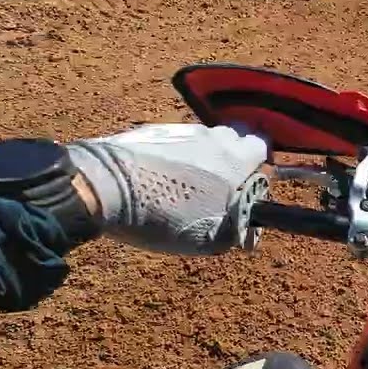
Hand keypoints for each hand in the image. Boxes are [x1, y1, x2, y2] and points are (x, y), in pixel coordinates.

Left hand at [67, 124, 267, 254]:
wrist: (105, 187)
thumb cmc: (163, 214)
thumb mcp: (209, 238)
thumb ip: (237, 229)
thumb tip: (249, 229)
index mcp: (234, 158)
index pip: (262, 147)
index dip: (259, 165)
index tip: (249, 185)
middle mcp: (211, 136)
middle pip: (233, 139)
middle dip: (231, 159)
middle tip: (218, 189)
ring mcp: (179, 130)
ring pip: (202, 140)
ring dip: (201, 159)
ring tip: (183, 188)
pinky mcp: (150, 131)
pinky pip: (174, 142)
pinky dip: (173, 157)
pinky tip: (158, 180)